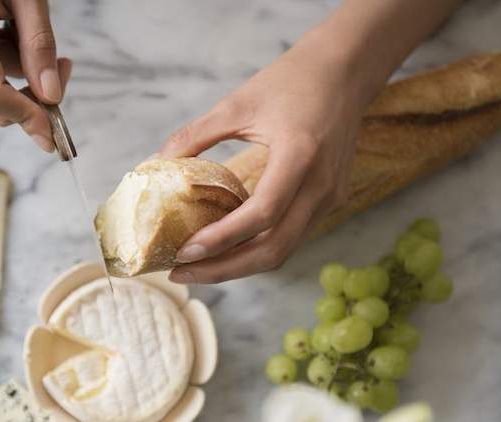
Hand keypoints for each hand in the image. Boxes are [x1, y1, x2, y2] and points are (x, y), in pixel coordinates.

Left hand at [160, 36, 371, 283]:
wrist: (346, 69)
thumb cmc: (292, 80)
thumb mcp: (237, 104)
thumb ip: (195, 135)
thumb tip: (154, 163)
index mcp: (300, 155)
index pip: (262, 215)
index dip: (221, 239)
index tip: (184, 251)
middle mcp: (321, 185)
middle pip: (274, 249)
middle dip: (224, 269)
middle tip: (180, 273)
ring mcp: (331, 196)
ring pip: (283, 250)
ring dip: (239, 265)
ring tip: (197, 267)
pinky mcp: (331, 200)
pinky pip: (291, 236)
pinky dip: (256, 248)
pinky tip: (225, 248)